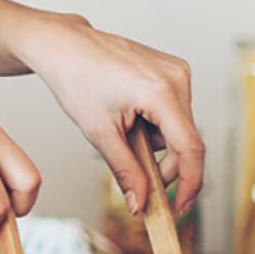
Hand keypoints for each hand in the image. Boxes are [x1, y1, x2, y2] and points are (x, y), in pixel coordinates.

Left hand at [17, 15, 203, 215]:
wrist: (64, 46)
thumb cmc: (76, 80)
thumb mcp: (98, 132)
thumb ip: (124, 171)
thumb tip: (141, 204)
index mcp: (162, 92)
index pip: (190, 148)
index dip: (189, 183)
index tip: (179, 207)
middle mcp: (179, 77)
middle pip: (185, 140)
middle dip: (162, 161)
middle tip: (133, 172)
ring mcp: (178, 70)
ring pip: (178, 127)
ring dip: (154, 140)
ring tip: (120, 127)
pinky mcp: (173, 68)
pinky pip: (173, 109)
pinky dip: (154, 122)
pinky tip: (128, 113)